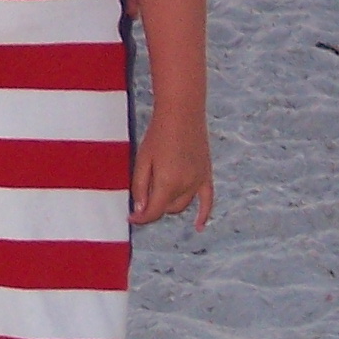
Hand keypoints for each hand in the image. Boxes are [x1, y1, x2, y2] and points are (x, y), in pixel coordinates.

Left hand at [130, 112, 212, 228]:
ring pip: (182, 205)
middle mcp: (186, 186)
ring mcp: (198, 181)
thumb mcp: (142, 159)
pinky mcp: (206, 175)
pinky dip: (203, 215)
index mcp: (168, 183)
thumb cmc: (158, 134)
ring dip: (169, 204)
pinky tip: (198, 226)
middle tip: (143, 192)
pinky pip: (208, 201)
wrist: (182, 112)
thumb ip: (140, 186)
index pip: (154, 212)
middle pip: (167, 208)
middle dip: (154, 206)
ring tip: (158, 190)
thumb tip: (139, 210)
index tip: (130, 217)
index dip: (140, 218)